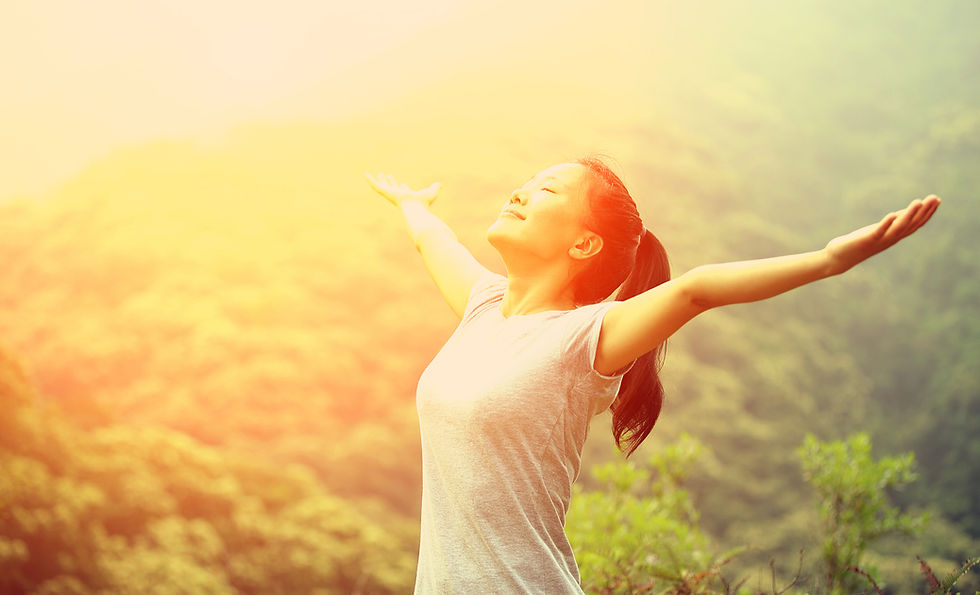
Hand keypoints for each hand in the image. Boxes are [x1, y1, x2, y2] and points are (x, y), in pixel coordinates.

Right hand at [364, 173, 440, 208]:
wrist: (415, 208)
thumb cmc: (423, 203)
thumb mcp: (431, 192)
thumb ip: (435, 188)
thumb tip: (440, 185)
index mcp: (407, 196)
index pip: (404, 191)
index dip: (403, 187)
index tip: (403, 184)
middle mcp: (398, 196)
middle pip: (392, 187)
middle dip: (390, 182)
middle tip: (386, 176)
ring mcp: (390, 194)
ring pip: (382, 186)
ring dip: (377, 180)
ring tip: (372, 174)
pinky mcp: (385, 192)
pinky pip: (375, 185)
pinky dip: (370, 180)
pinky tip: (365, 174)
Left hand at [825, 195, 940, 273]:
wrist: (838, 259)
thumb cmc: (859, 243)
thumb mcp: (879, 231)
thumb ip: (892, 224)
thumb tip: (904, 213)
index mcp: (894, 236)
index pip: (915, 224)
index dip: (927, 213)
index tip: (937, 200)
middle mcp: (890, 239)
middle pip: (911, 225)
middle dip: (924, 211)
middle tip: (935, 198)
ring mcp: (879, 240)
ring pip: (898, 228)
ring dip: (909, 214)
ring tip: (918, 201)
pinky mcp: (866, 240)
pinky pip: (879, 232)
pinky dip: (886, 223)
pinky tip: (893, 214)